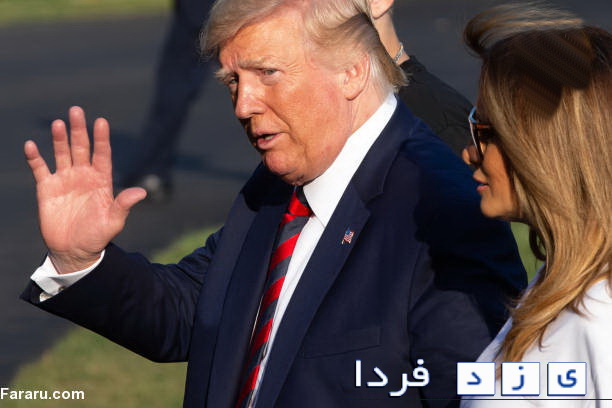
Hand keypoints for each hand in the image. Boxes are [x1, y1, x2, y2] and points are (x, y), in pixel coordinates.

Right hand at [24, 107, 146, 273]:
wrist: (75, 251)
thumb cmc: (97, 236)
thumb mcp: (114, 222)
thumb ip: (123, 205)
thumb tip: (141, 192)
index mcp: (101, 181)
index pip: (102, 155)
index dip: (102, 139)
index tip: (101, 122)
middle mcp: (83, 176)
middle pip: (82, 148)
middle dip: (79, 130)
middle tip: (76, 110)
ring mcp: (65, 180)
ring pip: (62, 153)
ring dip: (59, 139)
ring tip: (58, 123)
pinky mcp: (47, 189)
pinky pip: (40, 169)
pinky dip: (35, 158)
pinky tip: (31, 145)